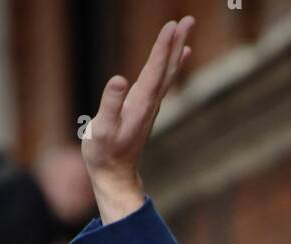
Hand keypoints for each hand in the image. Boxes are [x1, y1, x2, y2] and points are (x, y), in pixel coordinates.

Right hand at [83, 17, 194, 222]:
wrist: (115, 177)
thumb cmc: (103, 155)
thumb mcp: (101, 131)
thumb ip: (110, 106)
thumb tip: (119, 81)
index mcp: (139, 104)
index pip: (154, 70)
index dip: (163, 47)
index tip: (172, 25)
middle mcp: (150, 103)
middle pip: (167, 68)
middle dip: (176, 42)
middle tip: (188, 19)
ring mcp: (150, 106)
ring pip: (167, 73)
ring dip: (175, 50)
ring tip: (185, 30)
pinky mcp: (146, 109)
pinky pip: (163, 81)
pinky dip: (171, 65)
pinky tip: (177, 57)